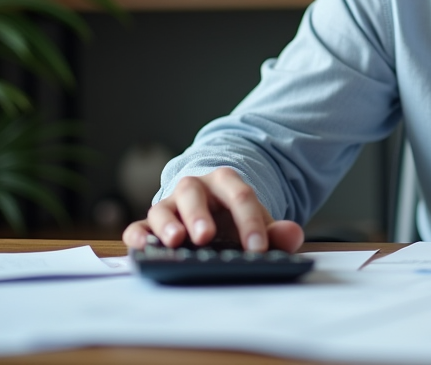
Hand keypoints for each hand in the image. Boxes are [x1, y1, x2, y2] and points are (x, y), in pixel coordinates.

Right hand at [122, 167, 304, 253]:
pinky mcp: (150, 224)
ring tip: (174, 241)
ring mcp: (170, 204)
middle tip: (206, 237)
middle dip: (199, 216)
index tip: (257, 249)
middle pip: (194, 194)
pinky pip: (138, 227)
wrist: (211, 209)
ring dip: (166, 225)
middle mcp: (194, 188)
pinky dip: (137, 236)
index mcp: (226, 182)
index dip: (250, 222)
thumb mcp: (257, 221)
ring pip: (162, 208)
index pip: (240, 196)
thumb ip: (277, 231)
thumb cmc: (234, 219)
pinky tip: (141, 247)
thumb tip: (293, 236)